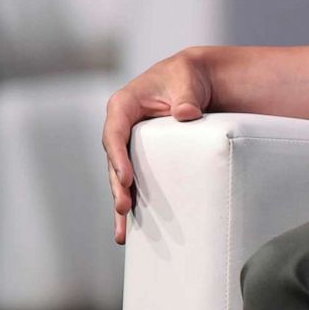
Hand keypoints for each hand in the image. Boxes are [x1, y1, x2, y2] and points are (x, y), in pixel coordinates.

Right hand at [102, 48, 213, 244]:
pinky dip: (132, 204)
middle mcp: (121, 127)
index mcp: (124, 105)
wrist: (194, 79)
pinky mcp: (141, 158)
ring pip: (120, 178)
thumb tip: (186, 114)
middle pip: (114, 162)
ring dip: (121, 204)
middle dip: (118, 187)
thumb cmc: (186, 76)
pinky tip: (130, 231)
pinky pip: (133, 183)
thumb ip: (185, 95)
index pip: (115, 133)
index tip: (126, 178)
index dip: (118, 156)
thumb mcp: (186, 79)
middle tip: (124, 208)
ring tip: (122, 234)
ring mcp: (129, 145)